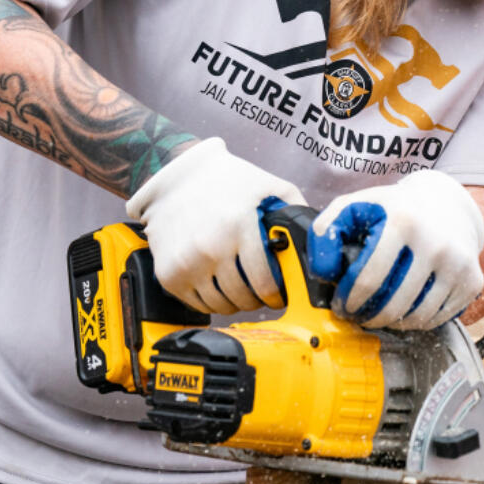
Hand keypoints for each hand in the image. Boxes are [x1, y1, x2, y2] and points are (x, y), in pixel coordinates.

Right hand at [125, 137, 305, 314]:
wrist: (175, 177)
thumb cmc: (227, 180)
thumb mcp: (268, 184)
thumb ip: (295, 208)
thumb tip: (315, 236)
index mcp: (239, 225)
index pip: (265, 282)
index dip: (276, 294)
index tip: (279, 294)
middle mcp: (211, 247)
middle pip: (243, 298)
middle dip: (257, 300)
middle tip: (260, 292)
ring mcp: (187, 263)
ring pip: (220, 306)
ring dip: (234, 303)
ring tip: (240, 290)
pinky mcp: (168, 274)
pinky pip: (196, 304)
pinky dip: (210, 301)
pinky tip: (218, 286)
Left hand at [310, 170, 483, 329]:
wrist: (447, 205)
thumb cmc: (394, 209)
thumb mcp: (356, 205)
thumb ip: (327, 231)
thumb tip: (323, 272)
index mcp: (403, 222)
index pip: (369, 279)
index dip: (350, 300)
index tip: (343, 305)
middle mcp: (436, 243)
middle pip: (393, 303)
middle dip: (368, 316)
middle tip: (359, 315)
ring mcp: (459, 264)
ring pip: (417, 317)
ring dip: (392, 322)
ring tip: (380, 313)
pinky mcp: (473, 281)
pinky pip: (439, 319)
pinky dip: (418, 321)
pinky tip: (405, 309)